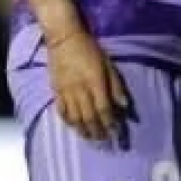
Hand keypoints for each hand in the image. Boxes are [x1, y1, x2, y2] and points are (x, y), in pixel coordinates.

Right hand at [48, 29, 128, 143]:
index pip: (104, 109)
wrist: (63, 39)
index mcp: (95, 82)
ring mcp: (66, 92)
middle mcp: (80, 90)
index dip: (111, 123)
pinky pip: (61, 111)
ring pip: (75, 118)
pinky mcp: (56, 91)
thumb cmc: (90, 49)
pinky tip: (74, 127)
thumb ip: (116, 85)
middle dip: (98, 132)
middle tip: (105, 141)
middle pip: (90, 117)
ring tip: (90, 138)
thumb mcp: (108, 64)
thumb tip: (124, 106)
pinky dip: (68, 122)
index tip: (117, 133)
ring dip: (83, 131)